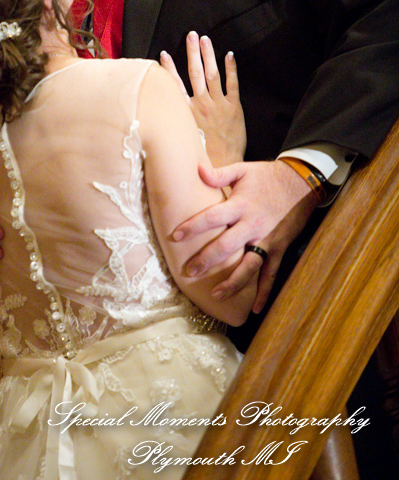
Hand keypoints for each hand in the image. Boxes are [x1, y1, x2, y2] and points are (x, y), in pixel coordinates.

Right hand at [160, 33, 245, 165]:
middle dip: (192, 52)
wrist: (222, 166)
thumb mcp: (181, 138)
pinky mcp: (234, 108)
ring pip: (212, 74)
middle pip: (195, 72)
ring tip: (205, 39)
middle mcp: (201, 104)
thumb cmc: (200, 156)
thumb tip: (161, 117)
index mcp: (186, 111)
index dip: (168, 68)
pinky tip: (229, 55)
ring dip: (208, 55)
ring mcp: (218, 104)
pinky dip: (231, 69)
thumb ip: (173, 124)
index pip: (175, 84)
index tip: (164, 54)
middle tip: (191, 35)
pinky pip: (232, 84)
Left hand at [172, 160, 317, 312]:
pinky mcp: (279, 248)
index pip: (212, 217)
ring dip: (232, 283)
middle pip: (226, 247)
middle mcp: (252, 225)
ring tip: (214, 295)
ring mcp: (267, 239)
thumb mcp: (243, 170)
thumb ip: (220, 173)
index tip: (176, 236)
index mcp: (241, 205)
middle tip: (189, 272)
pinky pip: (271, 273)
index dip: (193, 226)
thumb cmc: (268, 176)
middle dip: (206, 261)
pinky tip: (254, 309)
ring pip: (248, 266)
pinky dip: (264, 292)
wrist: (302, 183)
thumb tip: (198, 170)